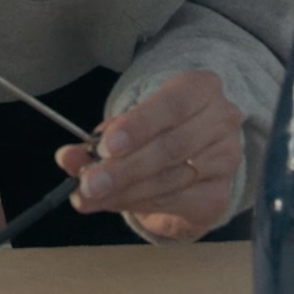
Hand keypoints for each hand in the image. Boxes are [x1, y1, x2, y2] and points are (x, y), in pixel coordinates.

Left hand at [53, 69, 244, 241]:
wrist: (193, 156)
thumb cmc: (157, 129)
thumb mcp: (129, 125)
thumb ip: (99, 140)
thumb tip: (68, 158)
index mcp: (201, 88)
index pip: (172, 105)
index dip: (139, 126)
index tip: (106, 147)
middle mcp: (222, 121)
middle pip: (171, 148)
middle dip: (124, 169)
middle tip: (88, 183)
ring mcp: (225, 160)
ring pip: (171, 179)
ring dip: (124, 192)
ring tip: (90, 197)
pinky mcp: (218, 195)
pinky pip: (175, 202)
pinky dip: (139, 205)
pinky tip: (113, 203)